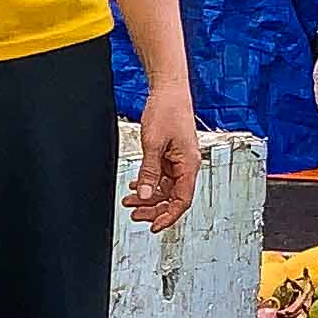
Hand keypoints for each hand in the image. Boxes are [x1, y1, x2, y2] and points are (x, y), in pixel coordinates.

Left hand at [126, 85, 198, 232]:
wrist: (169, 89)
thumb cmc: (168, 110)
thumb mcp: (153, 144)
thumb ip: (148, 172)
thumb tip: (144, 194)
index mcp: (189, 165)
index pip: (182, 201)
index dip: (168, 217)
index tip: (154, 227)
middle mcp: (186, 165)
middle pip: (172, 198)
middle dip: (153, 209)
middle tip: (134, 213)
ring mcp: (178, 161)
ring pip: (164, 189)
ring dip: (147, 196)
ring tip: (129, 201)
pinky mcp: (170, 155)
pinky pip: (160, 177)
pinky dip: (147, 183)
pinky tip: (134, 185)